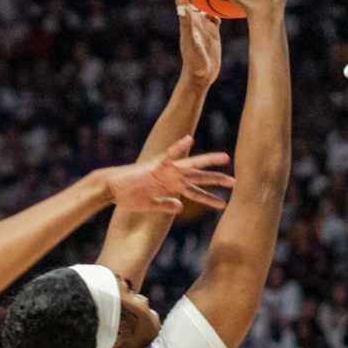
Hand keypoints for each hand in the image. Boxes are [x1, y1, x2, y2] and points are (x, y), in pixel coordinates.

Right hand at [99, 136, 232, 214]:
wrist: (111, 188)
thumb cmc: (128, 196)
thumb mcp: (150, 206)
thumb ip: (166, 206)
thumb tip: (181, 208)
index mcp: (171, 186)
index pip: (195, 193)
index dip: (209, 198)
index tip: (224, 204)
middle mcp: (172, 176)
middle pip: (199, 177)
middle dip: (217, 179)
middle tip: (236, 181)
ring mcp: (165, 170)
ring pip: (191, 165)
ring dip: (208, 161)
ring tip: (225, 157)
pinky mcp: (155, 165)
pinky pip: (168, 155)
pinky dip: (178, 147)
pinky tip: (189, 139)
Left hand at [175, 0, 221, 83]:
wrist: (201, 75)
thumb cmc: (194, 61)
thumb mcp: (191, 42)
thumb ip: (187, 25)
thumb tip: (181, 7)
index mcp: (188, 21)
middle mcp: (195, 20)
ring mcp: (204, 25)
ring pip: (207, 4)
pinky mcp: (213, 31)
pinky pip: (217, 14)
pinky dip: (221, 6)